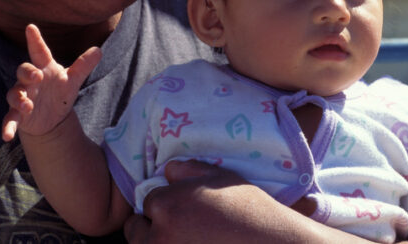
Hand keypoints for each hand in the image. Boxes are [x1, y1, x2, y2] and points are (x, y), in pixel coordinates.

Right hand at [1, 24, 100, 140]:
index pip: (39, 52)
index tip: (31, 27)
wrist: (51, 118)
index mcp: (44, 68)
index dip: (35, 40)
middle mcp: (30, 81)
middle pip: (23, 71)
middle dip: (27, 72)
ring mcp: (22, 97)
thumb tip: (99, 50)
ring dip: (19, 99)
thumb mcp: (73, 80)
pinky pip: (9, 119)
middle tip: (37, 76)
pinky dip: (7, 127)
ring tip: (27, 105)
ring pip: (14, 94)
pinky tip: (7, 136)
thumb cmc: (60, 92)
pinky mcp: (18, 115)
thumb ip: (83, 66)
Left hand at [124, 160, 365, 243]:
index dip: (165, 204)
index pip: (148, 202)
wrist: (271, 242)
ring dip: (159, 242)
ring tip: (188, 237)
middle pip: (136, 232)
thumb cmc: (248, 209)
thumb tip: (167, 171)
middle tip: (179, 227)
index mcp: (166, 205)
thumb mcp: (220, 177)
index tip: (183, 209)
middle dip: (152, 227)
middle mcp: (159, 235)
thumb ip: (188, 169)